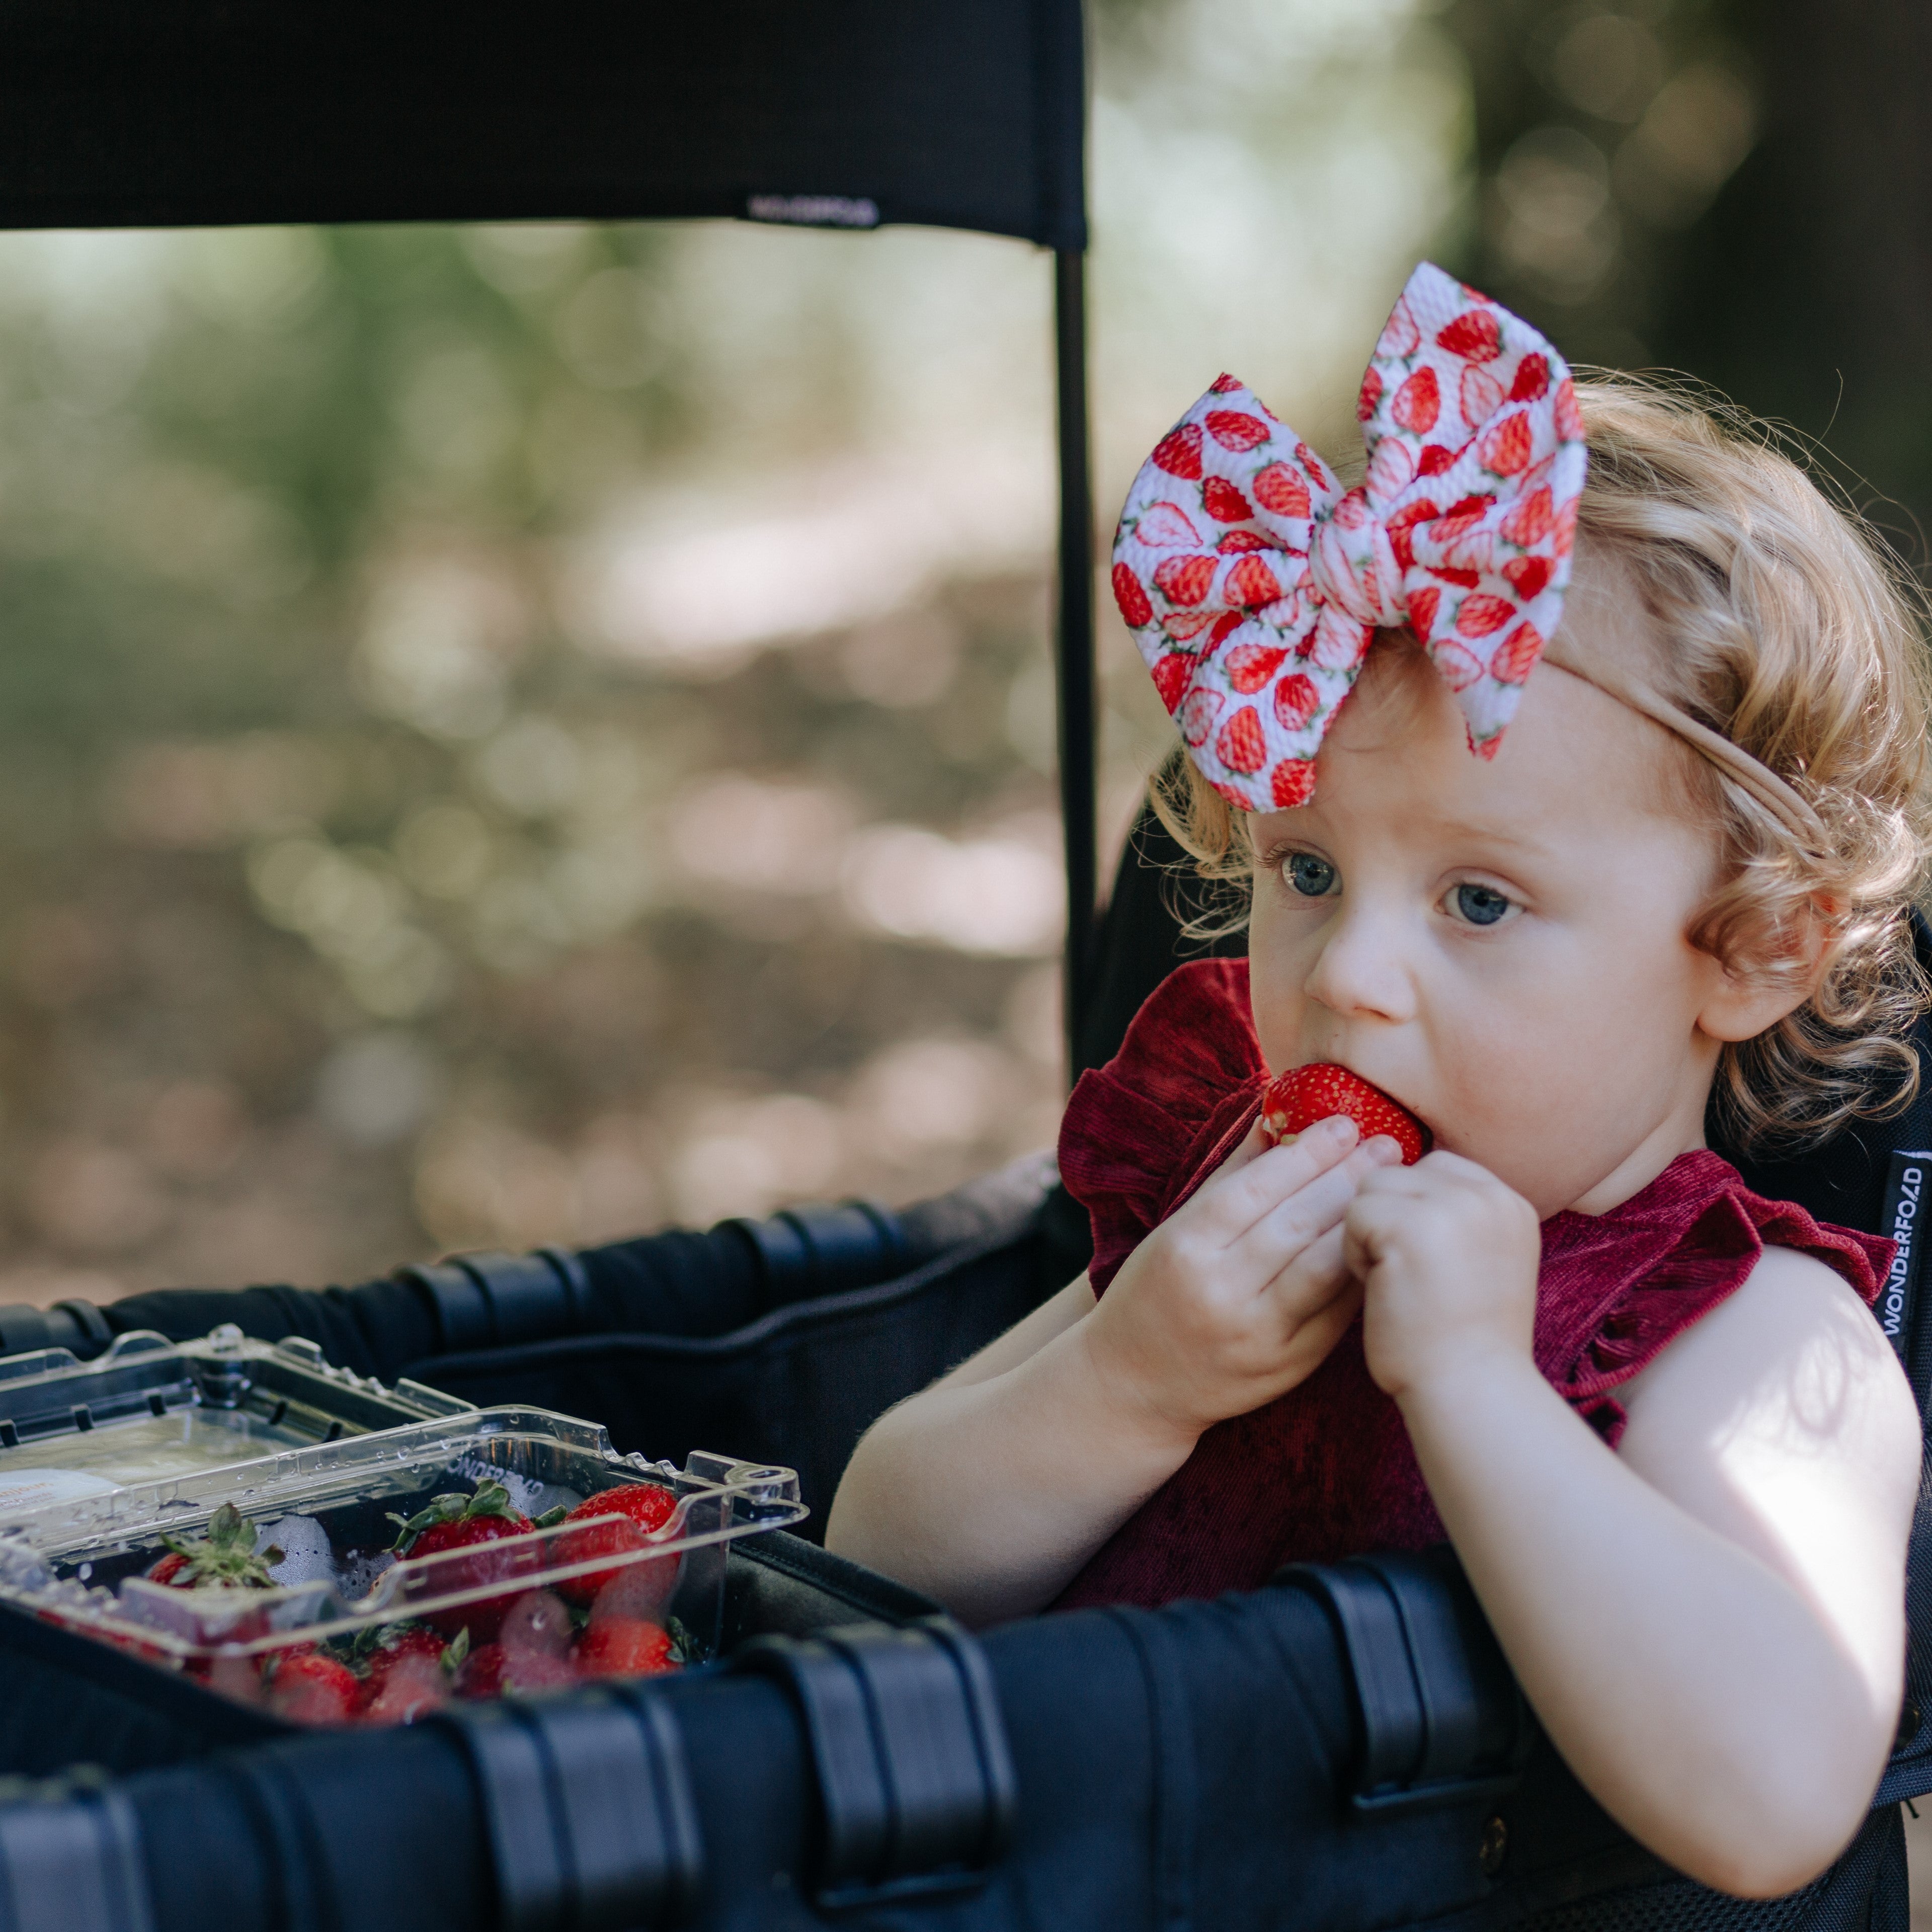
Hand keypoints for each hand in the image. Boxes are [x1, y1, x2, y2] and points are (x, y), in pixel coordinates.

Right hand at [1084, 1115, 1403, 1444]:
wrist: (1134, 1385)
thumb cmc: (1154, 1292)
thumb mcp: (1176, 1230)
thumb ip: (1229, 1177)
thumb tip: (1276, 1117)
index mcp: (1185, 1247)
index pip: (1255, 1189)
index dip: (1305, 1154)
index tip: (1344, 1123)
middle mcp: (1219, 1291)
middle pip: (1295, 1224)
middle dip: (1347, 1177)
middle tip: (1387, 1145)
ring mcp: (1256, 1334)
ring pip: (1322, 1268)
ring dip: (1361, 1221)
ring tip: (1392, 1187)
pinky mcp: (1286, 1366)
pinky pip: (1335, 1313)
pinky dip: (1360, 1272)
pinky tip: (1381, 1240)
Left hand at [1344, 1152, 1540, 1402]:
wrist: (1471, 1391)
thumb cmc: (1463, 1341)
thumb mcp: (1482, 1261)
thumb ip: (1455, 1218)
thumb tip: (1395, 1178)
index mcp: (1510, 1203)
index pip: (1437, 1167)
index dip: (1412, 1211)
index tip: (1425, 1263)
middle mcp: (1488, 1195)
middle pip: (1400, 1173)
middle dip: (1388, 1220)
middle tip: (1409, 1277)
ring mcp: (1451, 1206)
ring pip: (1372, 1189)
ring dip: (1368, 1235)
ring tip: (1397, 1283)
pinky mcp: (1409, 1226)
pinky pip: (1354, 1215)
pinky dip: (1355, 1255)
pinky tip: (1385, 1292)